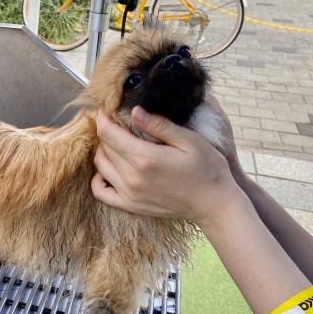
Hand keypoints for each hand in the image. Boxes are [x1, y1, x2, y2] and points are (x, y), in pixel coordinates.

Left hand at [91, 106, 244, 227]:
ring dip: (103, 150)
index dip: (102, 117)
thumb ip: (160, 125)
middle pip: (103, 147)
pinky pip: (100, 192)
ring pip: (100, 165)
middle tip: (113, 120)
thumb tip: (135, 111)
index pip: (108, 133)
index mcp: (145, 158)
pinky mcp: (131, 206)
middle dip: (104, 130)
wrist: (214, 205)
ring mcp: (129, 194)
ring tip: (115, 140)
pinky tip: (110, 167)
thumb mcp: (190, 140)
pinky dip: (98, 178)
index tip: (104, 107)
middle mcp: (132, 177)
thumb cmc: (207, 169)